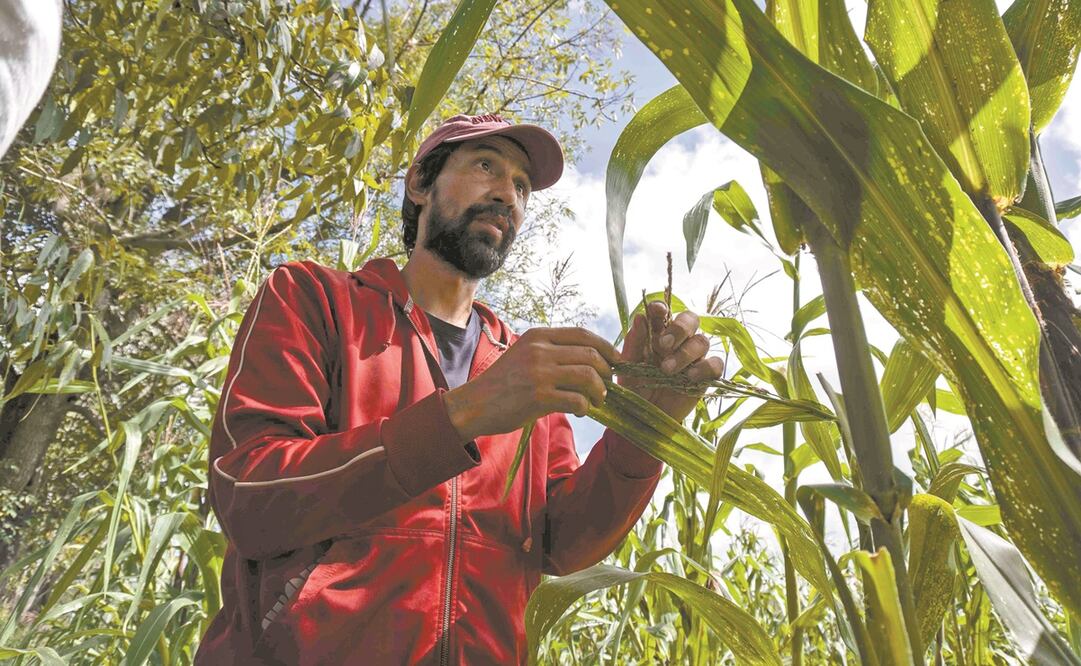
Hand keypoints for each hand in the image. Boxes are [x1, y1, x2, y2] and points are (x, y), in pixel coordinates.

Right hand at [444, 327, 619, 440]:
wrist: (474, 405)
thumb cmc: (503, 384)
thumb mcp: (525, 355)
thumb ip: (552, 352)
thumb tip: (591, 359)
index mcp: (538, 336)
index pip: (583, 334)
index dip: (606, 347)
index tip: (616, 361)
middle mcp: (540, 350)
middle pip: (590, 354)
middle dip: (606, 372)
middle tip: (606, 386)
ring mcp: (539, 373)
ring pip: (588, 376)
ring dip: (599, 391)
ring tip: (597, 400)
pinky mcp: (538, 397)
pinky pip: (577, 400)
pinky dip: (586, 407)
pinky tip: (581, 411)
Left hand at [619, 301, 724, 421]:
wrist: (646, 415)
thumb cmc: (635, 386)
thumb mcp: (628, 366)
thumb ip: (634, 342)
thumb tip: (640, 317)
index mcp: (657, 332)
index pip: (663, 311)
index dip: (662, 307)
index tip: (657, 311)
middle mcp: (678, 340)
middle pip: (690, 319)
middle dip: (679, 328)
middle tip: (663, 346)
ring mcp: (694, 357)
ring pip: (702, 341)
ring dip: (685, 353)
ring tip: (667, 370)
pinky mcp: (705, 374)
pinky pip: (716, 364)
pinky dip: (705, 368)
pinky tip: (690, 377)